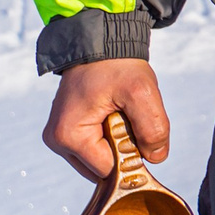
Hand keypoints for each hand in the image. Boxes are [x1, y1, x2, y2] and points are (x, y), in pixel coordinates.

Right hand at [43, 58, 167, 181]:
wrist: (102, 45)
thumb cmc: (117, 65)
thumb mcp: (142, 93)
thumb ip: (153, 128)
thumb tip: (156, 158)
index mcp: (68, 137)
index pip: (108, 169)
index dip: (132, 158)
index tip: (144, 136)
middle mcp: (57, 142)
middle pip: (102, 168)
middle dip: (123, 150)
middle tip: (131, 119)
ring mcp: (60, 138)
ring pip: (100, 159)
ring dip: (118, 143)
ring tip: (122, 113)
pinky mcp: (68, 132)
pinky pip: (96, 147)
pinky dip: (111, 137)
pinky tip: (116, 115)